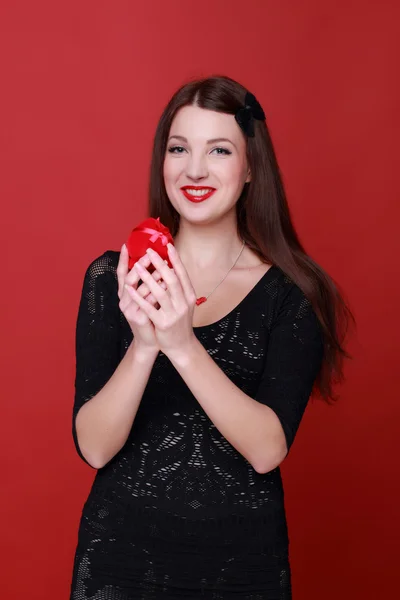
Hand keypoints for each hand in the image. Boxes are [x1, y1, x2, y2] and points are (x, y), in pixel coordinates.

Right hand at [117, 244, 166, 354]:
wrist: (151, 340)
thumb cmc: (151, 316)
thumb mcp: (148, 297)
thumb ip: (149, 283)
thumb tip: (158, 264)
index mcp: (125, 294)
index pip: (121, 273)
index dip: (122, 259)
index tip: (126, 244)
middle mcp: (124, 300)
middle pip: (130, 278)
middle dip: (141, 265)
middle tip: (151, 254)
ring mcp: (129, 310)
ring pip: (140, 289)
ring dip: (153, 277)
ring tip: (164, 267)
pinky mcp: (137, 318)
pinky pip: (148, 302)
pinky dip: (158, 292)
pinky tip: (167, 285)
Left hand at [123, 244, 197, 358]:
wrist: (182, 345)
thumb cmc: (180, 321)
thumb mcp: (185, 303)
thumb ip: (180, 288)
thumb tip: (171, 267)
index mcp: (190, 296)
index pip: (183, 274)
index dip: (176, 259)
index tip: (169, 246)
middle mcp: (184, 304)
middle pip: (171, 280)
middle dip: (159, 264)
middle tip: (149, 251)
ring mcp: (173, 314)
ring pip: (159, 292)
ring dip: (147, 278)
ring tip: (137, 266)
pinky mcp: (162, 323)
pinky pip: (148, 308)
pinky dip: (137, 297)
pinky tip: (128, 289)